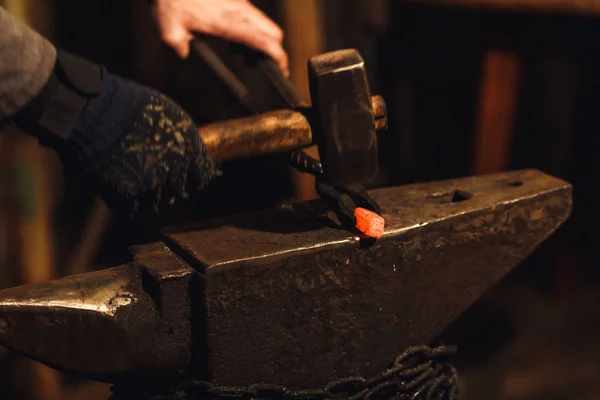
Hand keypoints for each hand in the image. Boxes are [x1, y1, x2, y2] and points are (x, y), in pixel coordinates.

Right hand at [14, 52, 218, 215]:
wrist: (92, 110)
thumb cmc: (124, 103)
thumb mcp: (164, 112)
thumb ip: (178, 137)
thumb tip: (182, 150)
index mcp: (189, 145)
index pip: (203, 174)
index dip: (195, 179)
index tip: (189, 182)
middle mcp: (176, 166)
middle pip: (178, 191)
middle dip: (169, 191)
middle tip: (156, 186)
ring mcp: (153, 182)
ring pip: (155, 203)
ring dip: (146, 198)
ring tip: (133, 188)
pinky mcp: (128, 194)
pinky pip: (129, 208)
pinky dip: (123, 203)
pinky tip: (115, 193)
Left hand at [152, 0, 288, 75]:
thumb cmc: (171, 2)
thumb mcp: (169, 31)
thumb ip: (180, 49)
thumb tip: (185, 56)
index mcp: (228, 23)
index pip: (264, 41)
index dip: (278, 58)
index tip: (282, 71)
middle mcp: (240, 11)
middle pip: (274, 33)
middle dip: (274, 51)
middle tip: (261, 65)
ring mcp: (240, 4)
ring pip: (265, 24)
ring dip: (262, 41)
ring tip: (243, 55)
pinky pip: (254, 17)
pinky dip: (252, 30)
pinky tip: (232, 37)